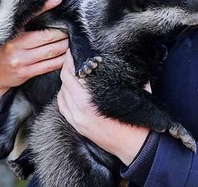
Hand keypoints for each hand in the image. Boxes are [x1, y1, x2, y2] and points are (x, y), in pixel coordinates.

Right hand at [0, 0, 68, 98]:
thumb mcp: (9, 33)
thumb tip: (43, 6)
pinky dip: (61, 60)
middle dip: (63, 33)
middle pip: (47, 37)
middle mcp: (15, 47)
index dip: (45, 6)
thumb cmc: (3, 48)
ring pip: (51, 51)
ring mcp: (20, 61)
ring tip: (72, 40)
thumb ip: (23, 23)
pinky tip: (67, 57)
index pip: (30, 16)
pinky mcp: (25, 73)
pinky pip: (49, 66)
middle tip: (72, 28)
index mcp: (11, 33)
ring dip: (65, 46)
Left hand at [57, 51, 149, 165]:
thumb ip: (125, 76)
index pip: (72, 73)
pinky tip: (70, 89)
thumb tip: (122, 58)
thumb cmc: (135, 119)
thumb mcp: (134, 93)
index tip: (74, 50)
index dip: (71, 59)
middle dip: (68, 67)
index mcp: (90, 100)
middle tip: (73, 57)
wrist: (135, 146)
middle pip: (65, 81)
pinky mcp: (77, 126)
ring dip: (66, 81)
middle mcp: (79, 109)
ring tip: (74, 71)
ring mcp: (76, 119)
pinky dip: (63, 95)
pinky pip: (62, 106)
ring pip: (61, 93)